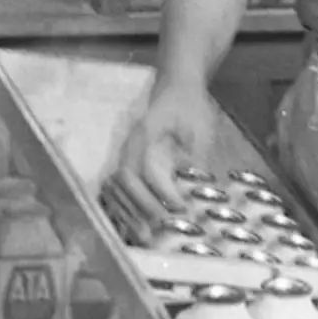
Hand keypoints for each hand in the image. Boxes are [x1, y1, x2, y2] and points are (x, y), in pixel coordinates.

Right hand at [113, 79, 219, 216]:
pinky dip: (125, 205)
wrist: (177, 83)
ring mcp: (127, 151)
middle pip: (125, 180)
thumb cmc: (189, 104)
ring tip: (144, 235)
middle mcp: (131, 144)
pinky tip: (134, 223)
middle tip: (160, 227)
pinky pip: (120, 185)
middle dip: (140, 206)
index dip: (161, 191)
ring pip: (117, 185)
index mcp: (146, 134)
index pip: (145, 169)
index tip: (180, 206)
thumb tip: (194, 187)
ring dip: (129, 210)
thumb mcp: (200, 125)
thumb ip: (196, 154)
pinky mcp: (130, 159)